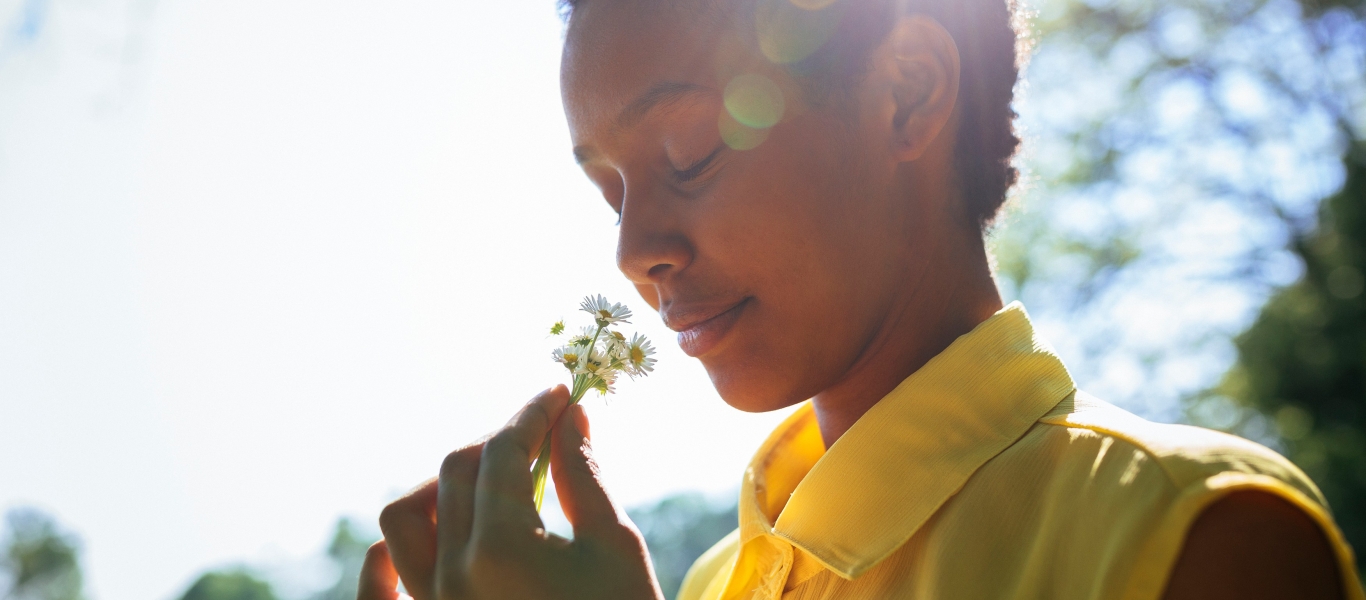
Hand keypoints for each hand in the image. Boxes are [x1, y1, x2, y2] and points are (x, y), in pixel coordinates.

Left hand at [359, 385, 664, 599]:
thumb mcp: (614, 545)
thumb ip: (583, 474)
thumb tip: (569, 416)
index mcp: (500, 549)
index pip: (503, 451)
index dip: (532, 413)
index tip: (559, 395)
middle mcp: (451, 577)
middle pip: (456, 472)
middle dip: (499, 440)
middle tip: (541, 432)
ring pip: (402, 519)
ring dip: (440, 486)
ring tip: (485, 484)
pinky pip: (378, 589)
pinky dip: (388, 556)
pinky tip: (426, 536)